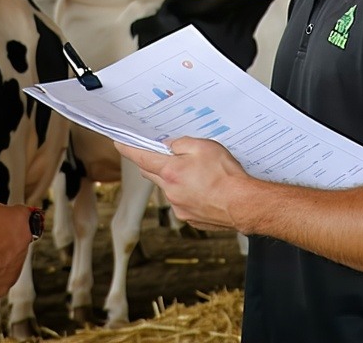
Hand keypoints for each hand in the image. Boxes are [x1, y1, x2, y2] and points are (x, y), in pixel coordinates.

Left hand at [116, 138, 252, 230]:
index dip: (127, 149)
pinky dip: (186, 193)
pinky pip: (181, 202)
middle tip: (161, 154)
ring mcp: (179, 207)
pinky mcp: (190, 218)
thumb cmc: (227, 176)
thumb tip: (170, 146)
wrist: (244, 205)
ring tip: (197, 173)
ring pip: (167, 189)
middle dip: (152, 163)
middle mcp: (170, 191)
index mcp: (170, 172)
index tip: (118, 144)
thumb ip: (181, 143)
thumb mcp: (204, 147)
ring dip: (174, 179)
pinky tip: (204, 189)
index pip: (141, 158)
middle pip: (151, 173)